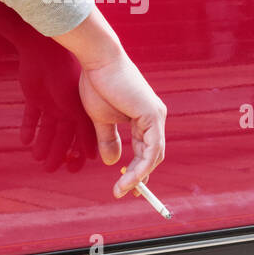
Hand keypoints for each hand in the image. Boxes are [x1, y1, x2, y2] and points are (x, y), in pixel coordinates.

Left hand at [17, 44, 96, 172]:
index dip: (79, 153)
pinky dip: (27, 128)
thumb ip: (89, 133)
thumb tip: (99, 158)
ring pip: (46, 129)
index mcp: (82, 109)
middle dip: (58, 153)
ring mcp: (51, 102)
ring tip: (38, 160)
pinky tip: (25, 142)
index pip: (82, 137)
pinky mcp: (33, 96)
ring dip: (42, 145)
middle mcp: (67, 107)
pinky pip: (30, 116)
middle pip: (62, 136)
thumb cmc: (67, 77)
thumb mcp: (80, 109)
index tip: (75, 169)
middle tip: (53, 170)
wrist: (46, 51)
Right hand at [77, 54, 166, 197]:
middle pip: (152, 156)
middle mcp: (154, 118)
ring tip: (123, 190)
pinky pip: (151, 148)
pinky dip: (142, 166)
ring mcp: (156, 116)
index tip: (123, 186)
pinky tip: (129, 177)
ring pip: (153, 156)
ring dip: (139, 176)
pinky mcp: (152, 115)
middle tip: (123, 193)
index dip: (135, 170)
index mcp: (144, 118)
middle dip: (139, 178)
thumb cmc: (97, 84)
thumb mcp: (100, 119)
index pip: (145, 150)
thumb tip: (112, 162)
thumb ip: (108, 139)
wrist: (98, 62)